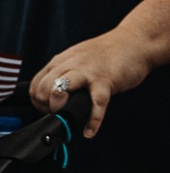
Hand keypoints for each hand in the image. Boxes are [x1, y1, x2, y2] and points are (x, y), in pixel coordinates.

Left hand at [30, 28, 153, 137]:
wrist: (135, 40)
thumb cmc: (106, 52)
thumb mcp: (75, 57)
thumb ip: (62, 72)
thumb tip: (50, 93)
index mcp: (60, 61)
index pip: (36, 84)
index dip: (37, 102)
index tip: (46, 109)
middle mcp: (69, 65)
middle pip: (42, 89)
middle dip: (45, 108)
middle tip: (58, 114)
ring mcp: (87, 72)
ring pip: (58, 91)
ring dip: (58, 109)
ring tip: (67, 117)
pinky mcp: (105, 80)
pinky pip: (95, 103)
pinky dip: (92, 121)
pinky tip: (89, 132)